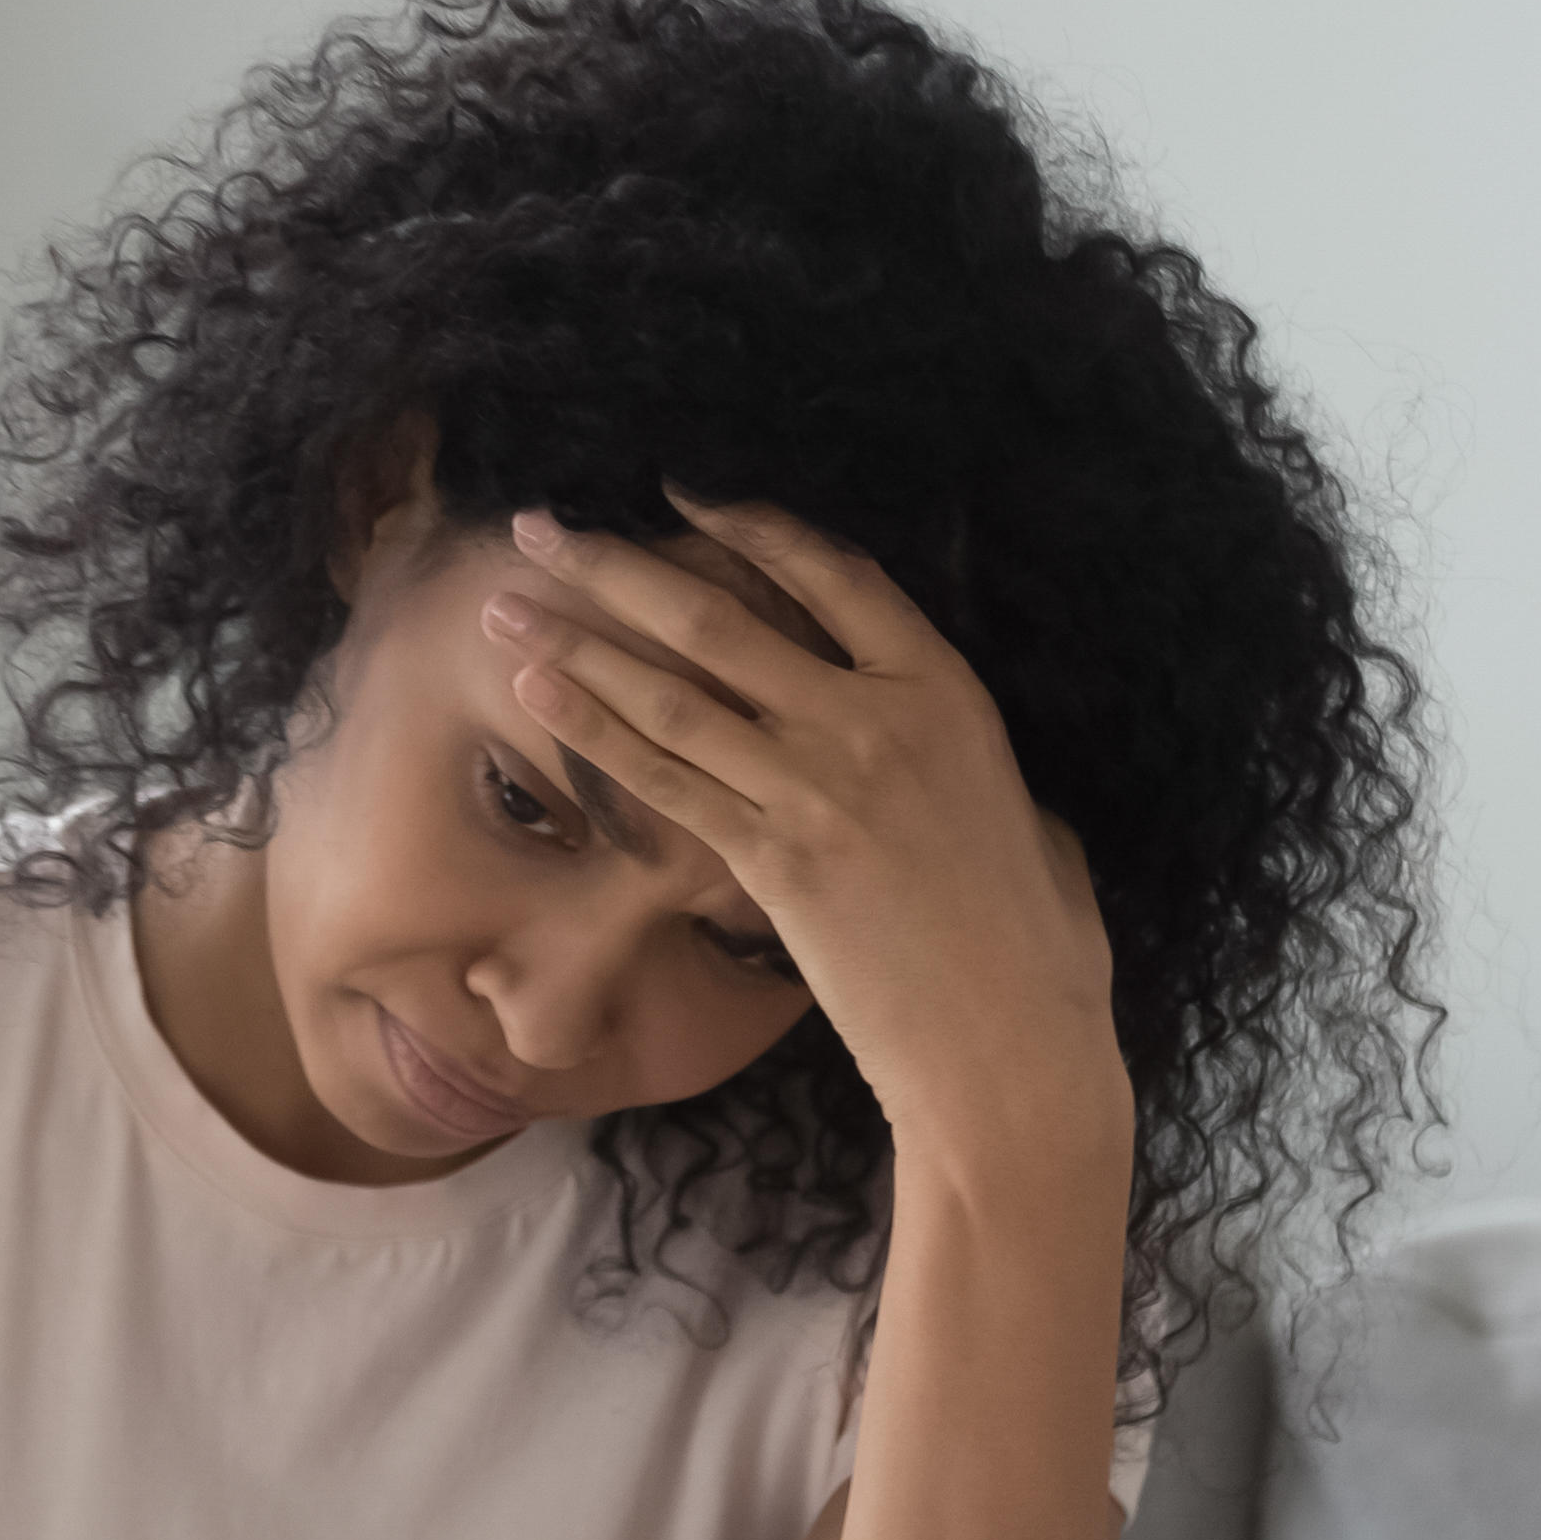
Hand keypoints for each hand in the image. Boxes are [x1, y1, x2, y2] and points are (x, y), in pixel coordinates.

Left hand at [478, 494, 1129, 1183]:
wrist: (1008, 1048)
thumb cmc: (1036, 952)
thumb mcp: (1034, 822)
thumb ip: (970, 769)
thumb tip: (952, 756)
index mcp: (946, 693)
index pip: (832, 573)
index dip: (749, 525)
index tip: (679, 491)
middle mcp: (874, 722)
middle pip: (720, 618)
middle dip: (616, 564)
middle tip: (537, 526)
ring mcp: (817, 789)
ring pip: (671, 692)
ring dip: (575, 640)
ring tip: (503, 601)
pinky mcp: (772, 860)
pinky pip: (662, 779)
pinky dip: (592, 729)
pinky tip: (534, 689)